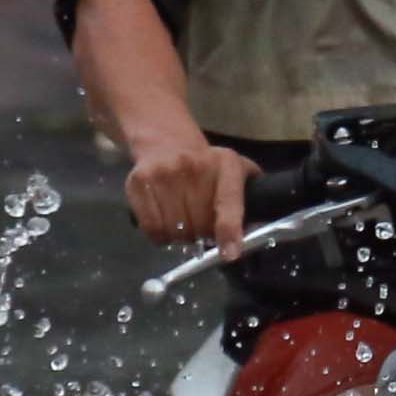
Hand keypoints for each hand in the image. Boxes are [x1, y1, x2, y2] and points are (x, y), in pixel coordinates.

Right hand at [127, 131, 252, 254]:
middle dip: (203, 236)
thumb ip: (249, 197)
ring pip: (175, 230)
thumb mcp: (236, 171)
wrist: (166, 142)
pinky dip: (160, 237)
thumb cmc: (207, 166)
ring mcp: (164, 173)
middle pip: (200, 224)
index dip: (229, 231)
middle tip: (201, 229)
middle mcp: (194, 166)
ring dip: (181, 238)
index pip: (228, 203)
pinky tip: (165, 226)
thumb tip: (255, 229)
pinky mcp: (139, 182)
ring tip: (183, 224)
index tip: (229, 253)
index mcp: (226, 165)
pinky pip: (152, 227)